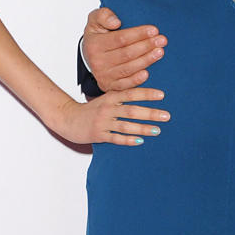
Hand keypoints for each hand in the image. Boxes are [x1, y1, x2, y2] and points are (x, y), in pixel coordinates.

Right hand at [49, 86, 169, 145]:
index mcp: (110, 97)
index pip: (131, 93)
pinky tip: (140, 141)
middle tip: (167, 116)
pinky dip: (128, 140)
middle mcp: (107, 108)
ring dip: (143, 128)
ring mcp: (103, 122)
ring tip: (158, 130)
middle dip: (150, 113)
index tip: (162, 95)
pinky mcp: (98, 135)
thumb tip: (146, 94)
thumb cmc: (92, 109)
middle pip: (131, 110)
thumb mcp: (106, 99)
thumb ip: (122, 97)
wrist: (68, 118)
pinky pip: (115, 138)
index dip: (146, 94)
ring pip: (125, 126)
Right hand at [83, 6, 166, 91]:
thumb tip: (116, 23)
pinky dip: (136, 80)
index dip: (138, 34)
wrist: (89, 57)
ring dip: (146, 60)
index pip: (120, 39)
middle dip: (147, 46)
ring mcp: (104, 75)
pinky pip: (125, 85)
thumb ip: (103, 16)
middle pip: (127, 54)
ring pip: (128, 68)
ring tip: (160, 51)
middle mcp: (97, 62)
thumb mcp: (95, 21)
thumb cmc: (98, 36)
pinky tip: (147, 73)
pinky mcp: (110, 86)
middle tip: (162, 40)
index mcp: (94, 45)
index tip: (154, 30)